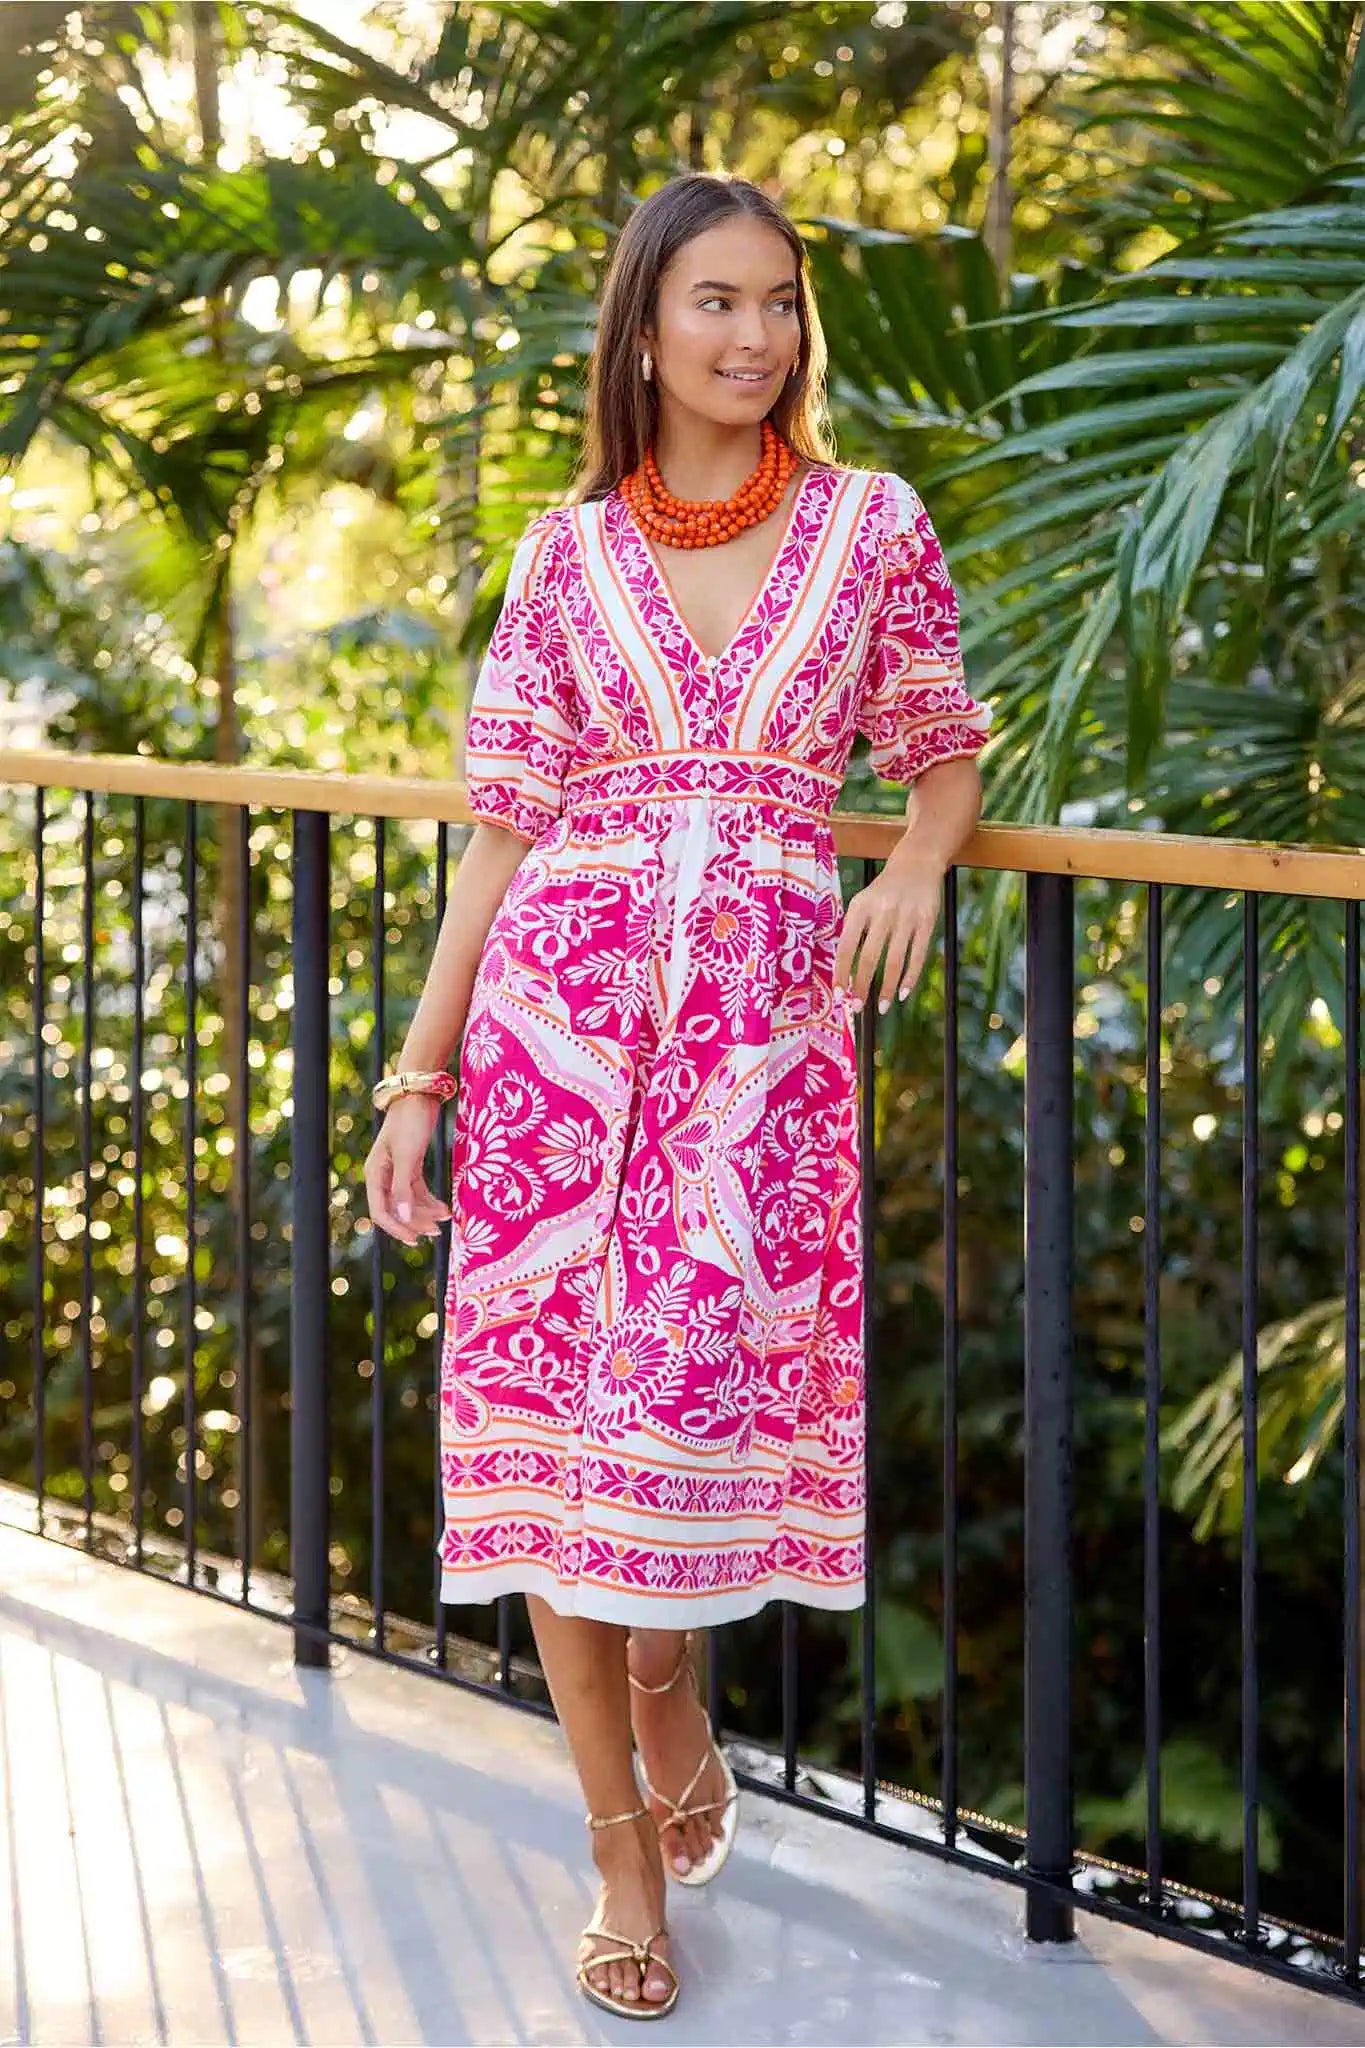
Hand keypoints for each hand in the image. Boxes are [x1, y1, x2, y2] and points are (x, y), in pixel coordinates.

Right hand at [364, 1093, 453, 1246]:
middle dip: (415, 1222)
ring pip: (408, 1201)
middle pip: (396, 1208)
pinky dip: (430, 1199)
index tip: (416, 1240)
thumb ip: (404, 1189)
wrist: (420, 1094)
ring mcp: (396, 1169)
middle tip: (437, 1232)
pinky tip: (444, 1207)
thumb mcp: (408, 1157)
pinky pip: (418, 1189)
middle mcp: (383, 1174)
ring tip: (446, 1219)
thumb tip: (403, 1219)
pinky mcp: (410, 1163)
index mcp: (375, 1173)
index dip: (397, 1228)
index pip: (381, 1211)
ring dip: (425, 1212)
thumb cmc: (410, 1122)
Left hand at [833, 847, 944, 1012]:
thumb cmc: (883, 891)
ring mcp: (907, 917)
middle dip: (862, 986)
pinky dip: (910, 977)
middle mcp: (883, 912)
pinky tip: (903, 993)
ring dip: (887, 988)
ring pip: (894, 960)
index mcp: (860, 907)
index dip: (842, 973)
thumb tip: (843, 972)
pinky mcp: (927, 921)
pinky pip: (918, 955)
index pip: (847, 946)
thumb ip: (853, 931)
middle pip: (869, 957)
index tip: (838, 995)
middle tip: (858, 1007)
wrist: (916, 863)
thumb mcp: (862, 903)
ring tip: (882, 1007)